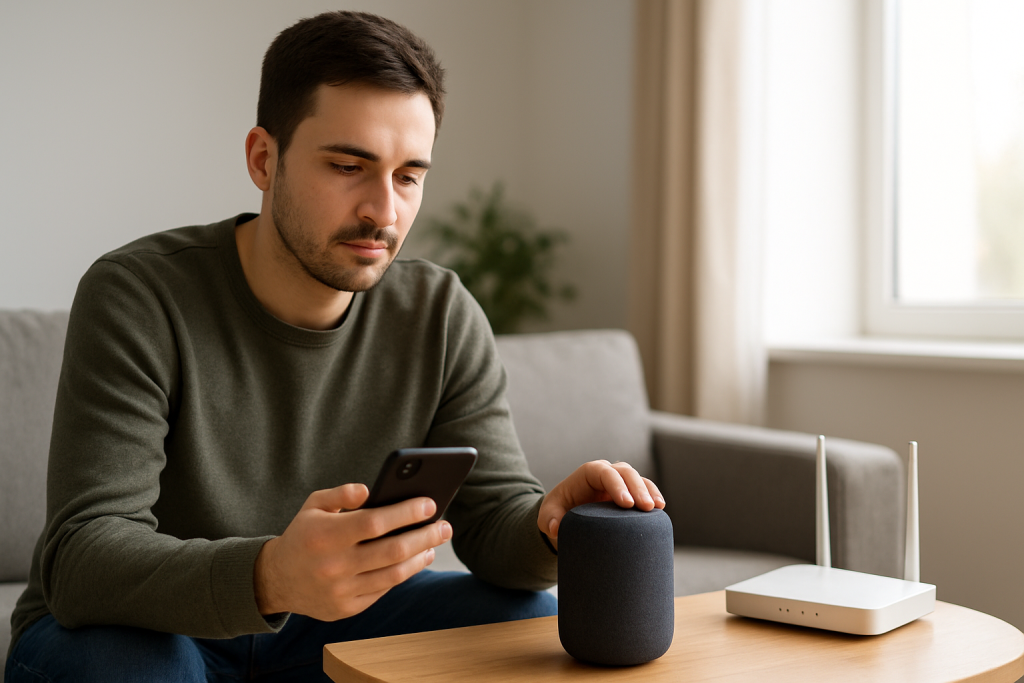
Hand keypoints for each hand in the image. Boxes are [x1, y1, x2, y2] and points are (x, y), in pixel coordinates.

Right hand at [253, 483, 451, 619]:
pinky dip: (404, 574)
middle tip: (445, 525)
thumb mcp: (313, 506)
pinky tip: (416, 560)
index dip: (406, 513)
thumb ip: (340, 493)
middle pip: (392, 551)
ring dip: (420, 557)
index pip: (375, 522)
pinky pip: (383, 591)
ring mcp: (341, 591)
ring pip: (393, 575)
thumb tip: (368, 490)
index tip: (430, 504)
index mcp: (325, 535)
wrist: (276, 580)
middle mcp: (334, 565)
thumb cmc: (303, 534)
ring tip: (435, 543)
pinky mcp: (346, 609)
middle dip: (425, 536)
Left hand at [537, 460, 664, 549]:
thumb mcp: (548, 516)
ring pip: (638, 478)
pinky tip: (660, 508)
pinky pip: (644, 490)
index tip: (626, 503)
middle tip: (646, 507)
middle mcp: (606, 474)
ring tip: (658, 507)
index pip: (604, 473)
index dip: (617, 484)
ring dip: (649, 491)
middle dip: (637, 488)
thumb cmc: (557, 512)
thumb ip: (549, 521)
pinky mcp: (628, 494)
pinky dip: (653, 496)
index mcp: (588, 474)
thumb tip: (555, 528)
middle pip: (625, 472)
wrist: (567, 516)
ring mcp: (619, 482)